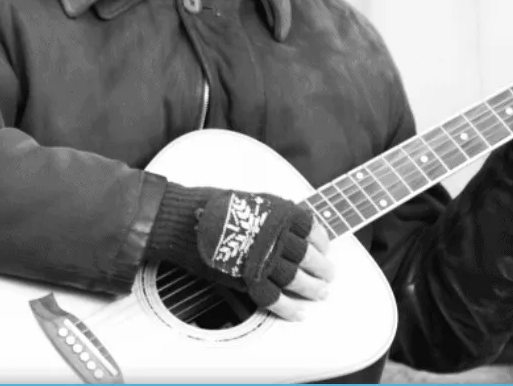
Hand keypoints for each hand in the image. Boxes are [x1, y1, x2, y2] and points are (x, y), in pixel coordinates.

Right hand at [194, 191, 334, 320]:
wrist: (183, 220)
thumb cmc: (212, 206)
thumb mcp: (253, 200)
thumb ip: (276, 215)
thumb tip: (293, 228)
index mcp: (279, 214)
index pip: (312, 230)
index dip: (322, 243)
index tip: (325, 249)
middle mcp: (275, 237)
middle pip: (309, 258)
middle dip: (323, 269)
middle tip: (328, 276)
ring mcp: (261, 259)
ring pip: (296, 279)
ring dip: (312, 289)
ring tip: (320, 293)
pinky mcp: (246, 279)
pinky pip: (274, 298)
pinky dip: (289, 308)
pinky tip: (299, 313)